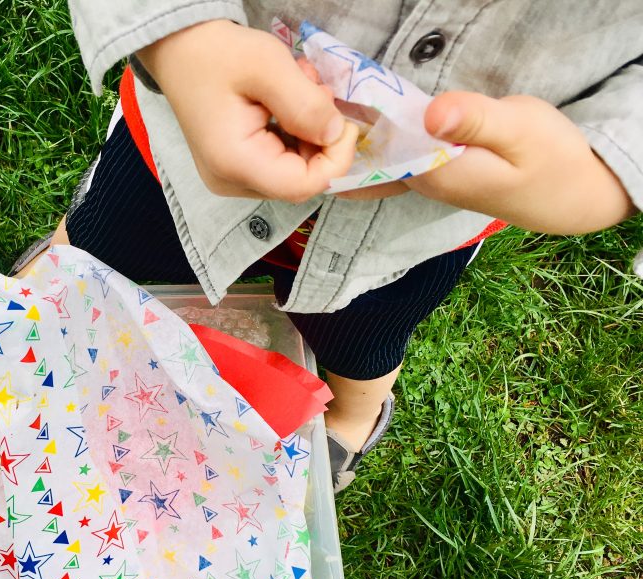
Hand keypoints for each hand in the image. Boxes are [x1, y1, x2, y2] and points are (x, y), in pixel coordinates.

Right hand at [136, 20, 357, 202]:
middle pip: (298, 179)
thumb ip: (306, 104)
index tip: (345, 120)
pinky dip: (294, 133)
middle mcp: (230, 181)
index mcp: (235, 163)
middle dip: (320, 137)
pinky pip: (278, 162)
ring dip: (308, 130)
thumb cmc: (216, 53)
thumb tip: (337, 135)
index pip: (302, 185)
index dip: (336, 159)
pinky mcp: (234, 168)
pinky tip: (287, 100)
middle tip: (315, 89)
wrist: (179, 49)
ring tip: (299, 87)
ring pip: (292, 170)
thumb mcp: (267, 65)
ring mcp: (230, 178)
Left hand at [337, 92, 634, 233]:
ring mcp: (423, 177)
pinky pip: (389, 151)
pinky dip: (369, 133)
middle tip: (309, 85)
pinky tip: (351, 112)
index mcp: (431, 173)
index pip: (370, 151)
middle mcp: (419, 180)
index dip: (342, 125)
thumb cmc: (549, 160)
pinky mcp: (433, 169)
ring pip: (372, 154)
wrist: (568, 193)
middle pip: (363, 156)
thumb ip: (476, 121)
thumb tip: (431, 113)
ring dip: (348, 128)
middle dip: (333, 129)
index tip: (318, 92)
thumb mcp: (520, 130)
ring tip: (320, 91)